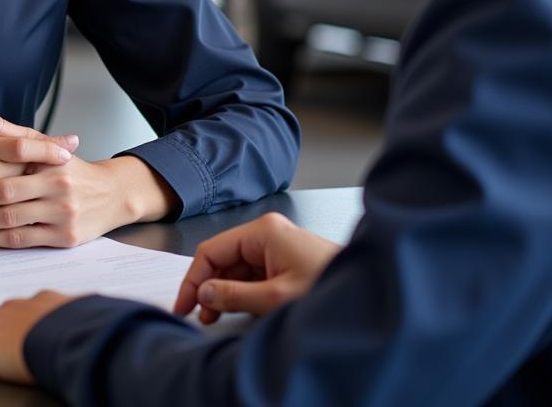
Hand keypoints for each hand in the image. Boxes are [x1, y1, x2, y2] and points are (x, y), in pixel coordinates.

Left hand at [0, 116, 177, 246]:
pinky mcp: (66, 237)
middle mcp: (60, 186)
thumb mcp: (43, 145)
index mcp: (53, 161)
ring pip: (13, 220)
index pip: (12, 164)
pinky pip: (24, 240)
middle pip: (7, 194)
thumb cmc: (70, 169)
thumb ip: (6, 131)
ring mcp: (64, 213)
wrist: (112, 194)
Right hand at [173, 213, 341, 323]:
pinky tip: (236, 310)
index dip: (194, 279)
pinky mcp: (286, 261)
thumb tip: (203, 295)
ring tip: (213, 318)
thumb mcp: (275, 298)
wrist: (369, 295)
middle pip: (223, 258)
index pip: (212, 250)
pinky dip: (241, 291)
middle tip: (196, 316)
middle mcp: (268, 233)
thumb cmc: (327, 289)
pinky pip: (253, 274)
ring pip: (237, 267)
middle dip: (208, 286)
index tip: (183, 305)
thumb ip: (234, 295)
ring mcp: (278, 247)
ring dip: (223, 291)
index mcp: (263, 232)